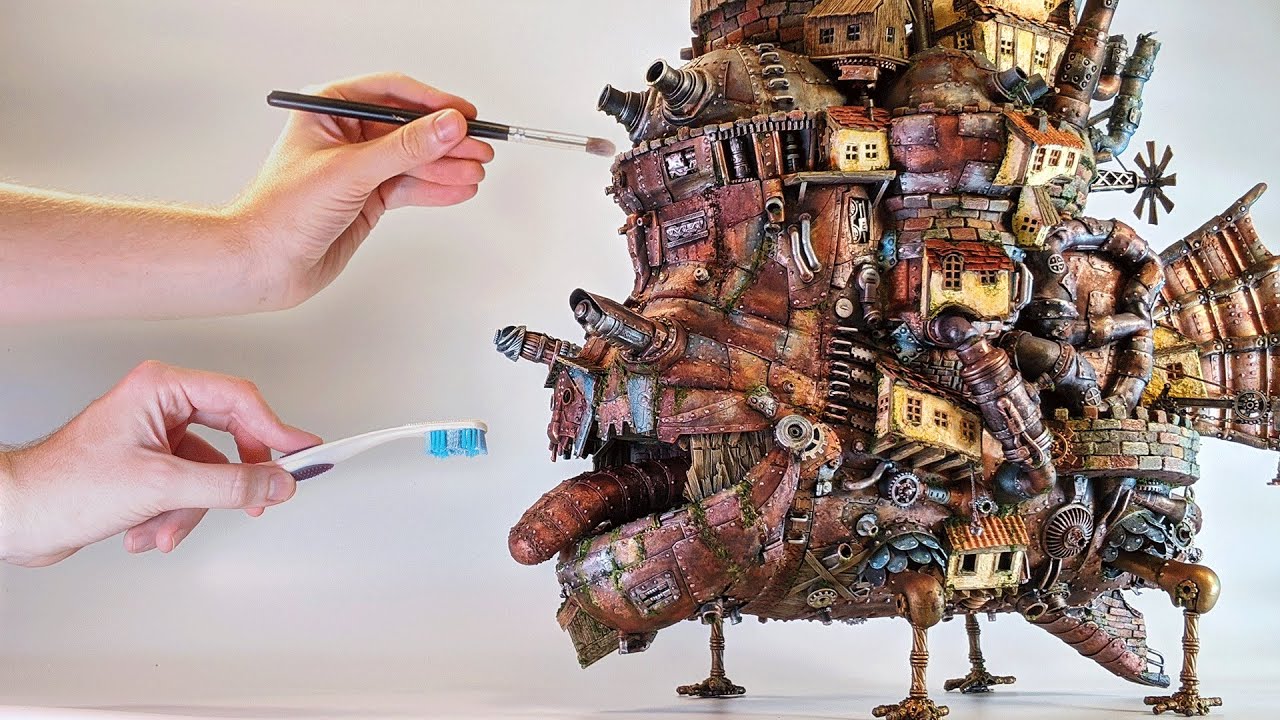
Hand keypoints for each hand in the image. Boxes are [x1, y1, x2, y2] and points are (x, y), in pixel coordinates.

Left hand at [0, 361, 320, 566]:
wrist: (17, 517)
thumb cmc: (62, 486)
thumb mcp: (161, 487)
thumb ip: (229, 484)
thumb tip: (277, 481)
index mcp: (161, 389)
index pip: (239, 400)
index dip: (277, 429)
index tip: (306, 452)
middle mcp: (161, 406)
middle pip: (229, 437)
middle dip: (227, 482)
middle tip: (257, 499)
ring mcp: (155, 437)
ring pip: (209, 473)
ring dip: (188, 510)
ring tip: (162, 529)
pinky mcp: (149, 466)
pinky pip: (188, 490)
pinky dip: (172, 517)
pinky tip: (147, 532)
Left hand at [230, 72, 495, 308]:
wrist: (262, 264)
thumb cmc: (280, 212)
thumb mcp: (350, 171)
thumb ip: (404, 148)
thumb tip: (445, 126)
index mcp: (328, 111)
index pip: (391, 94)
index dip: (430, 103)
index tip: (462, 115)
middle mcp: (345, 136)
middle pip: (409, 129)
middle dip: (445, 141)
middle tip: (478, 148)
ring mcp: (358, 169)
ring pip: (413, 161)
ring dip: (446, 167)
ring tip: (475, 171)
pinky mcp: (367, 199)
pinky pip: (409, 188)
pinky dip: (436, 189)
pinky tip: (458, 189)